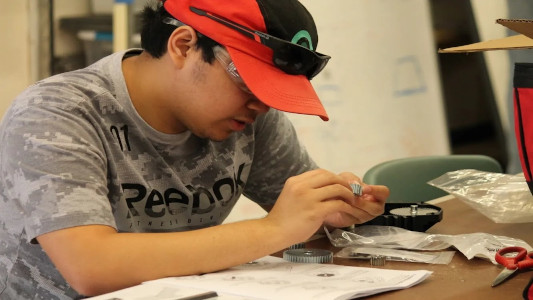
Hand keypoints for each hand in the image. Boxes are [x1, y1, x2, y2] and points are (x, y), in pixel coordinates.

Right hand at [265, 169, 386, 243]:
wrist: (274, 232)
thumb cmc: (284, 217)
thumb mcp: (292, 196)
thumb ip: (307, 190)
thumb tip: (327, 189)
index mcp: (295, 181)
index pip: (320, 172)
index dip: (334, 177)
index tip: (340, 185)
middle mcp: (302, 186)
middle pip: (330, 177)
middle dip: (343, 183)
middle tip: (351, 191)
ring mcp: (308, 198)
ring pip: (336, 188)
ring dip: (348, 194)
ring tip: (351, 201)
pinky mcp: (315, 211)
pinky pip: (337, 204)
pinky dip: (346, 206)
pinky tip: (348, 210)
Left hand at [323, 172, 387, 227]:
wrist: (329, 197)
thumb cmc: (343, 186)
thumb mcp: (347, 178)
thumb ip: (352, 179)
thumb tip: (357, 185)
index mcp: (376, 195)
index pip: (384, 192)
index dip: (376, 191)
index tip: (364, 189)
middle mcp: (373, 206)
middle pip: (376, 208)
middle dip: (363, 203)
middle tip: (353, 197)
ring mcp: (365, 216)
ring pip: (365, 215)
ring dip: (354, 207)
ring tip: (345, 200)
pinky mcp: (354, 221)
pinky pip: (354, 218)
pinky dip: (347, 211)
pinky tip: (341, 205)